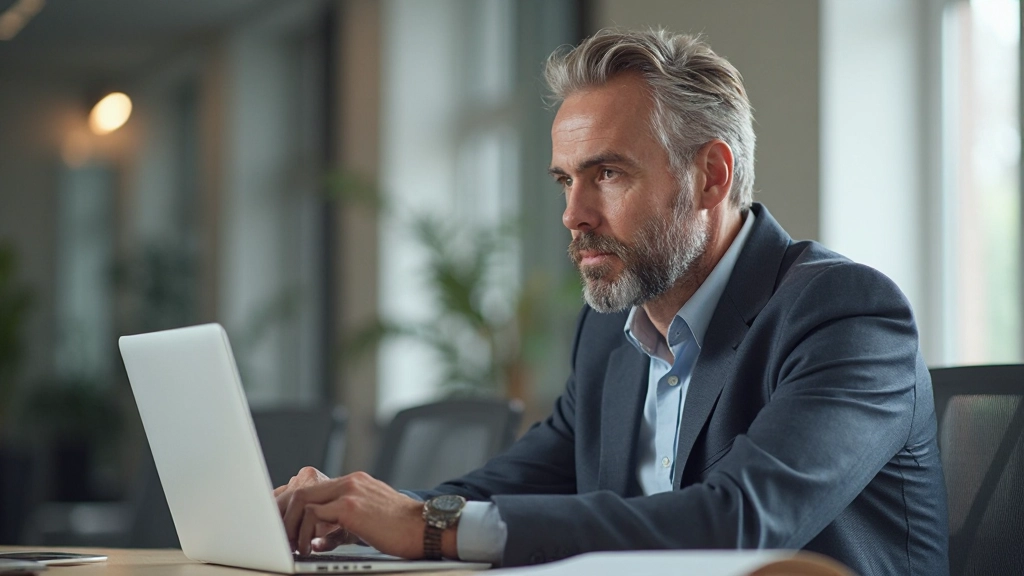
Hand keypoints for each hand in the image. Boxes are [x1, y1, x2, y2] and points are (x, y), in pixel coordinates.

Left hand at [279, 470, 446, 558]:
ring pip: (302, 500)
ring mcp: (349, 491)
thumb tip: (316, 541)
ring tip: (291, 546)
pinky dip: (304, 533)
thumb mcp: (366, 523)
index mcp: (353, 482)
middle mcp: (349, 481)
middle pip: (300, 490)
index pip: (311, 488)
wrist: (425, 527)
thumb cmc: (399, 529)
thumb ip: (340, 527)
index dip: (291, 508)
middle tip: (278, 538)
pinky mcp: (350, 507)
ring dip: (290, 526)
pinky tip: (308, 549)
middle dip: (283, 516)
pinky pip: (313, 515)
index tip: (283, 527)